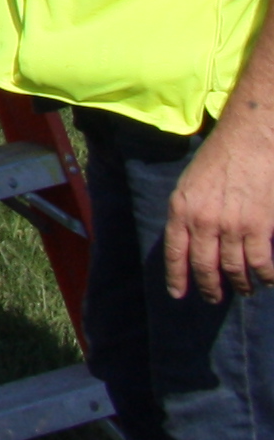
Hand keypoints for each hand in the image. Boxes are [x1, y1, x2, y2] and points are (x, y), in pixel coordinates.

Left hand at [168, 119, 273, 300]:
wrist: (249, 141)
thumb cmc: (218, 158)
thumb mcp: (189, 184)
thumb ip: (187, 213)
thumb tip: (190, 240)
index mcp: (181, 209)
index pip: (175, 253)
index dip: (177, 277)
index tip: (178, 295)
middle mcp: (203, 222)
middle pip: (205, 266)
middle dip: (210, 287)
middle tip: (214, 298)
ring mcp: (232, 226)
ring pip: (234, 269)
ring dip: (240, 284)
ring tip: (244, 290)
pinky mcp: (259, 227)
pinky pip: (261, 263)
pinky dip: (265, 276)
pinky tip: (267, 280)